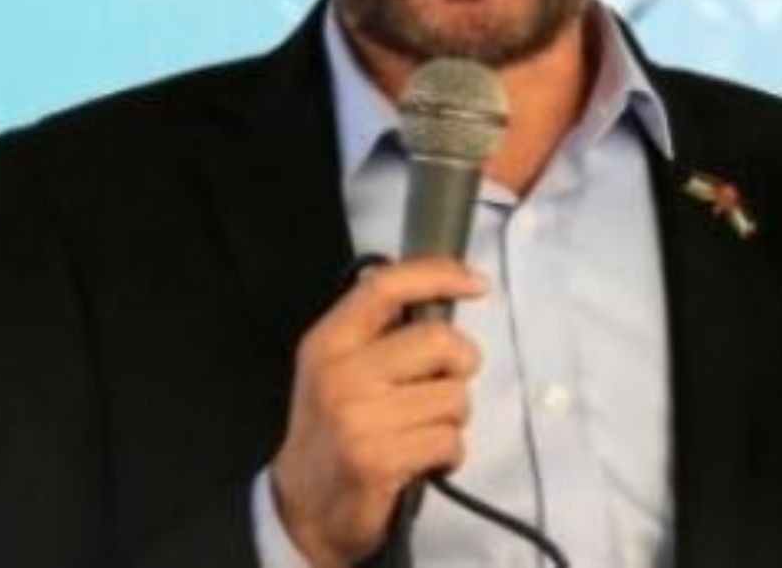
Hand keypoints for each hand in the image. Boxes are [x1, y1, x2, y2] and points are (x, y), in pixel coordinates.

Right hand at [269, 257, 484, 566]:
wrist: (305, 506)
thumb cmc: (332, 429)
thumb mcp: (336, 368)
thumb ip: (378, 332)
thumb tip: (443, 293)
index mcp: (328, 341)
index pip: (384, 287)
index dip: (437, 274)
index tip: (476, 282)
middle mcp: (339, 373)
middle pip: (439, 341)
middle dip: (462, 363)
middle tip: (447, 383)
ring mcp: (357, 417)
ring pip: (454, 397)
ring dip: (452, 418)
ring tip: (422, 430)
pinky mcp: (378, 459)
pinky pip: (450, 441)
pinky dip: (449, 453)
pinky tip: (423, 459)